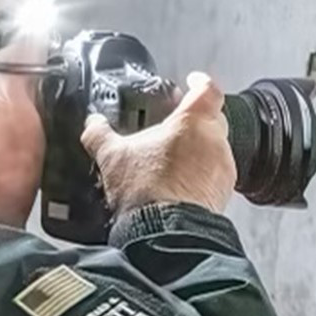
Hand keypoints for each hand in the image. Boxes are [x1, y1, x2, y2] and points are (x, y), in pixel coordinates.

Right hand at [82, 72, 235, 214]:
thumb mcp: (112, 156)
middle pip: (212, 118)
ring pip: (213, 149)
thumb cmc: (145, 190)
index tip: (190, 82)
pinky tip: (179, 185)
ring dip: (197, 151)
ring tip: (171, 162)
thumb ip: (100, 134)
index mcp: (192, 122)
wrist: (165, 233)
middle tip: (174, 126)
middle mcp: (214, 141)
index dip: (198, 83)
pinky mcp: (223, 193)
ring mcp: (222, 168)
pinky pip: (214, 175)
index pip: (206, 89)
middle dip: (194, 120)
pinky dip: (200, 175)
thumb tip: (92, 125)